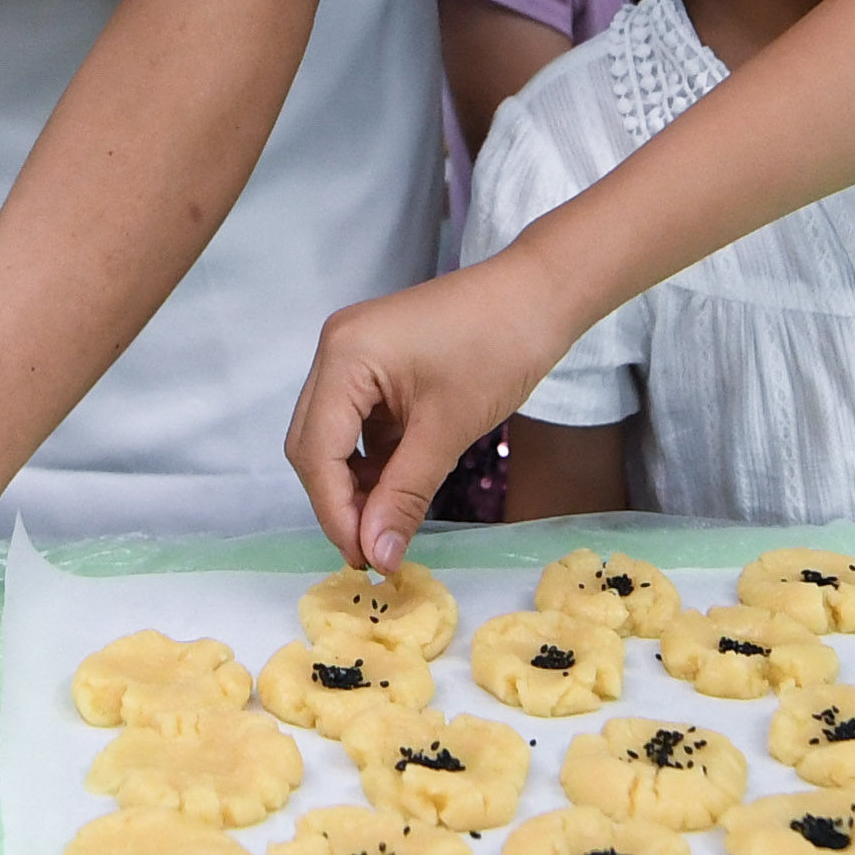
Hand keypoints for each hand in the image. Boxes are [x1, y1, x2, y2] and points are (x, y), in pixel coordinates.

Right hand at [290, 263, 588, 569]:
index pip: (316, 452)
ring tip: (388, 526)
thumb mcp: (449, 429)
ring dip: (356, 484)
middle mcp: (336, 350)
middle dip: (339, 501)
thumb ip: (404, 494)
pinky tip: (397, 491)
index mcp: (344, 356)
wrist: (540, 295)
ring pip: (333, 438)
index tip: (365, 560)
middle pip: (313, 445)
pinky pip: (359, 424)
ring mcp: (354, 354)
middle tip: (374, 550)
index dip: (335, 512)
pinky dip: (374, 461)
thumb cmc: (500, 346)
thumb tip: (377, 555)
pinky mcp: (376, 364)